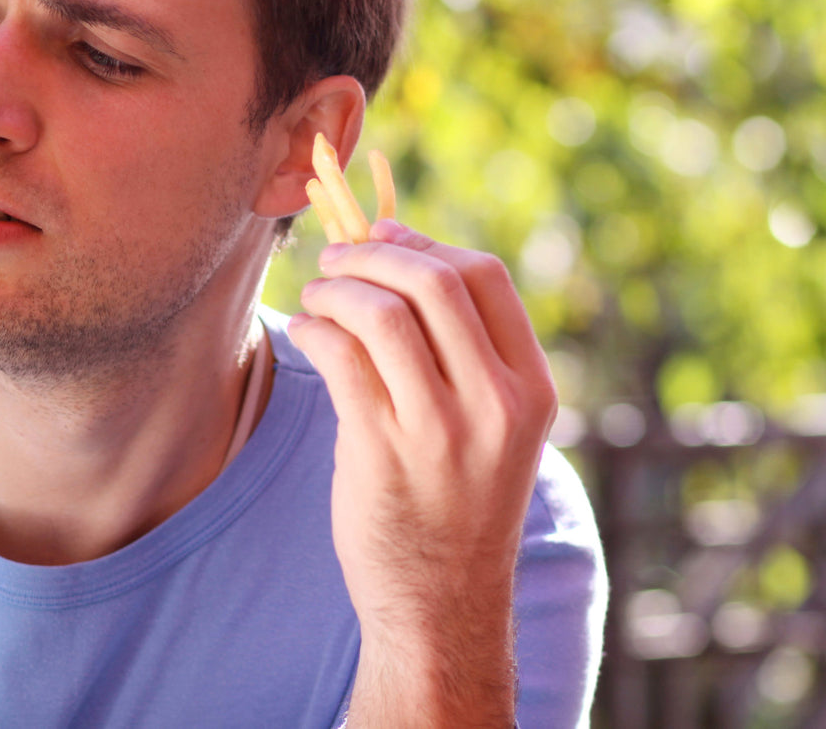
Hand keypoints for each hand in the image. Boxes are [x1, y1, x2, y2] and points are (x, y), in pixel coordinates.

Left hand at [286, 218, 555, 727]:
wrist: (440, 600)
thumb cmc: (455, 500)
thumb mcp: (492, 426)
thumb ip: (463, 352)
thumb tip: (398, 253)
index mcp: (530, 389)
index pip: (485, 277)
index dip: (426, 242)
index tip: (384, 236)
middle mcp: (495, 405)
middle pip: (433, 282)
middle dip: (372, 254)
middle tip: (337, 258)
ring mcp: (440, 430)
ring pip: (383, 313)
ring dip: (337, 289)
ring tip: (318, 296)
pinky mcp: (381, 451)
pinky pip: (341, 356)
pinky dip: (316, 327)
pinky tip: (308, 332)